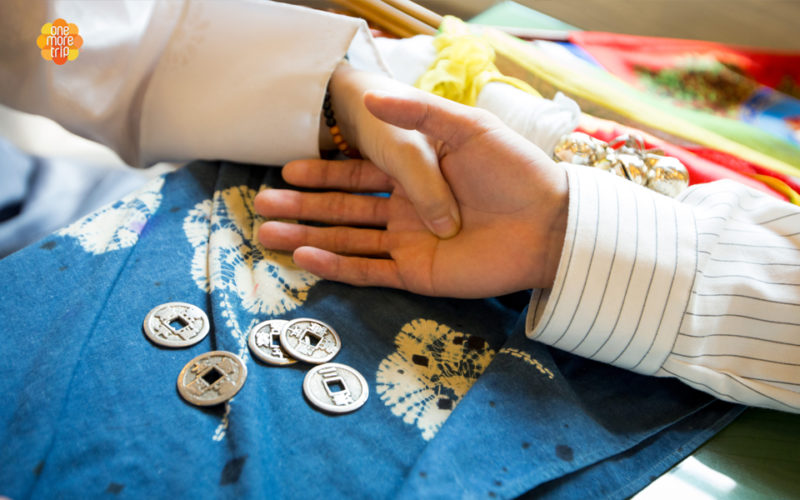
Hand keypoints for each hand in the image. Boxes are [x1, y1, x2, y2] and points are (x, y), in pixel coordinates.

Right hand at [256, 89, 568, 297]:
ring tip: (268, 234)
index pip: (356, 175)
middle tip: (262, 205)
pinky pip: (369, 270)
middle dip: (303, 207)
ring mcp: (409, 243)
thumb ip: (420, 115)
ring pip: (348, 240)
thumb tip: (374, 100)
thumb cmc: (513, 169)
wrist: (549, 220)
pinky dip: (337, 265)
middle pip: (343, 209)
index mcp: (415, 176)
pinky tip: (305, 258)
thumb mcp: (466, 128)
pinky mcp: (418, 272)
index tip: (286, 170)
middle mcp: (406, 210)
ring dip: (308, 236)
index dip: (321, 173)